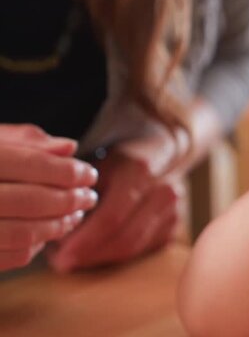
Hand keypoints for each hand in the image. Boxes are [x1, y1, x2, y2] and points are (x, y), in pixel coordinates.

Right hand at [0, 124, 97, 270]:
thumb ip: (24, 142)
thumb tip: (69, 147)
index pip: (31, 163)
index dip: (68, 170)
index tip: (90, 174)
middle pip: (31, 200)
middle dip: (69, 200)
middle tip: (89, 197)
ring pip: (22, 233)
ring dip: (56, 227)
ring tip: (74, 216)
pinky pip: (6, 257)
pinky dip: (32, 248)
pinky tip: (45, 236)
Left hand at [47, 146, 181, 271]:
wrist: (160, 155)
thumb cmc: (118, 161)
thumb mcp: (95, 162)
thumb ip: (76, 189)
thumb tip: (55, 226)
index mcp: (138, 171)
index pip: (112, 217)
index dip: (85, 241)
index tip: (59, 255)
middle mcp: (163, 191)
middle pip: (125, 237)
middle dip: (90, 255)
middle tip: (62, 263)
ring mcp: (173, 211)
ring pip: (134, 247)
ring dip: (101, 258)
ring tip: (74, 260)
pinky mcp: (174, 227)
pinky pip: (142, 250)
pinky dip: (116, 256)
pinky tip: (96, 254)